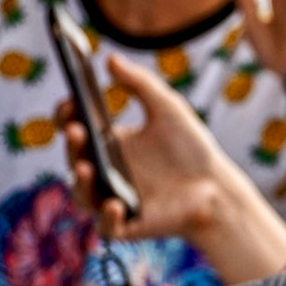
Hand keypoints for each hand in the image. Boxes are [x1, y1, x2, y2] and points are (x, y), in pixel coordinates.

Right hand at [64, 54, 285, 282]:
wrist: (217, 187)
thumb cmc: (190, 147)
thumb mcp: (167, 109)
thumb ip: (140, 84)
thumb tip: (110, 58)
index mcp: (109, 144)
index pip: (77, 129)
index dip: (68, 116)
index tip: (69, 102)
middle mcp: (104, 172)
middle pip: (76, 158)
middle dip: (72, 144)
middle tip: (76, 128)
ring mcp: (112, 200)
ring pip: (83, 195)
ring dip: (79, 182)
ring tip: (85, 165)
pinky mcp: (127, 225)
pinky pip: (108, 227)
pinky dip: (107, 218)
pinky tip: (116, 204)